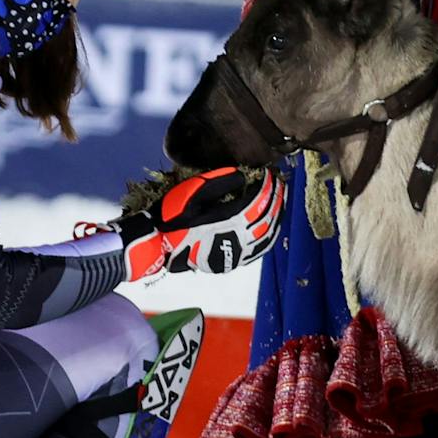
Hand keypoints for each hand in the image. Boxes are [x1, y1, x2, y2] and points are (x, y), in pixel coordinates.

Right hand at [115, 168, 284, 278]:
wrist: (157, 244)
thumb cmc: (173, 214)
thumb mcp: (193, 190)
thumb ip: (220, 181)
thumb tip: (244, 177)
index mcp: (227, 221)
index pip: (257, 201)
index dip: (266, 187)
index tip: (270, 174)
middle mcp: (236, 240)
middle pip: (266, 218)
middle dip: (275, 199)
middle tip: (280, 184)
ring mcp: (236, 255)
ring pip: (267, 236)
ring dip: (276, 217)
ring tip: (279, 201)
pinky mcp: (232, 263)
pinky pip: (259, 250)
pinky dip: (269, 235)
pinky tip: (271, 225)